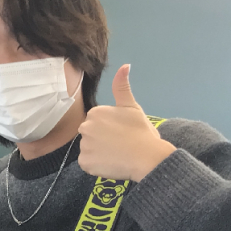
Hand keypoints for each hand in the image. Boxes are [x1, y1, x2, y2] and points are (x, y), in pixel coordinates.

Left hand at [77, 65, 174, 181]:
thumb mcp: (132, 107)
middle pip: (90, 134)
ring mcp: (83, 146)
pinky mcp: (84, 163)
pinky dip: (96, 165)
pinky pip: (87, 163)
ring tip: (116, 154)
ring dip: (99, 152)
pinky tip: (110, 163)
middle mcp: (84, 127)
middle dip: (101, 139)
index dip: (110, 128)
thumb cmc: (141, 132)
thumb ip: (122, 87)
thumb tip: (124, 65)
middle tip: (119, 144)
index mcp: (95, 112)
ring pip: (89, 149)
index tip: (121, 132)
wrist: (146, 157)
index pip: (97, 122)